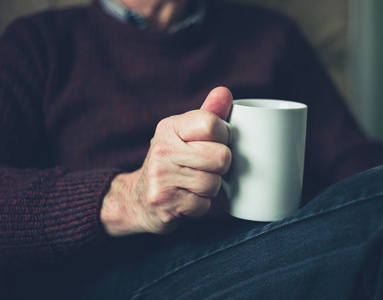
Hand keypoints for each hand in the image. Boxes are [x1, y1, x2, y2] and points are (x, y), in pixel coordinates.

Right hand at [101, 87, 232, 235]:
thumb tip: (225, 92)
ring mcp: (161, 178)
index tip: (215, 142)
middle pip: (220, 157)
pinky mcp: (165, 203)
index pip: (212, 124)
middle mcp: (162, 150)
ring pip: (214, 183)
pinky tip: (187, 198)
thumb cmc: (171, 162)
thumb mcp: (184, 135)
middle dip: (220, 166)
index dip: (224, 136)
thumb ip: (208, 114)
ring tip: (194, 183)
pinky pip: (204, 205)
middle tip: (205, 167)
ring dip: (211, 188)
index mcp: (169, 127)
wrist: (138, 199)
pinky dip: (201, 205)